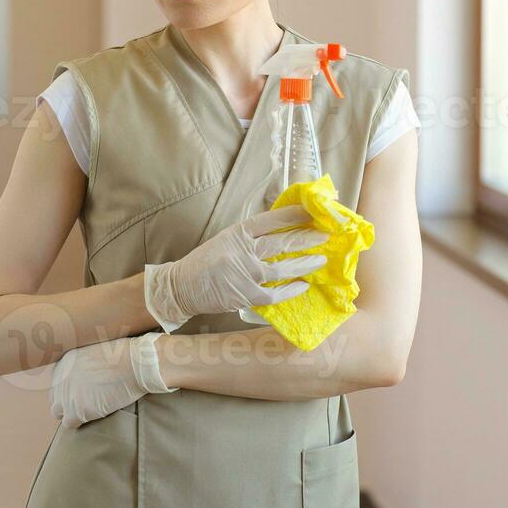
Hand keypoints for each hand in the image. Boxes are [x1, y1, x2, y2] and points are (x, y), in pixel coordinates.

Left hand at [49, 332, 177, 428]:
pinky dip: (79, 422)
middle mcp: (61, 377)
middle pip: (55, 397)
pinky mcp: (77, 410)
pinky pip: (69, 423)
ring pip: (58, 412)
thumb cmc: (125, 355)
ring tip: (88, 411)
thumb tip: (85, 375)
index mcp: (65, 361)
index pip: (58, 382)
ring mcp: (67, 394)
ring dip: (71, 413)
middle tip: (87, 402)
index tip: (82, 391)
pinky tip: (93, 416)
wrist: (136, 364)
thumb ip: (84, 363)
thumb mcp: (96, 350)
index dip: (70, 389)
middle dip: (68, 401)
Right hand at [143, 203, 329, 331]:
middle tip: (326, 235)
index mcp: (237, 233)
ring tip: (321, 260)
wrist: (181, 287)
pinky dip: (290, 290)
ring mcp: (245, 274)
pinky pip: (274, 294)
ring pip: (282, 269)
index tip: (311, 211)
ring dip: (304, 264)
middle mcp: (242, 251)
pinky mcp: (245, 295)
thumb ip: (250, 237)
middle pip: (281, 243)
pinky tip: (303, 286)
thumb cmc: (206, 261)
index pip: (270, 220)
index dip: (292, 215)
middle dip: (306, 238)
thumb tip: (283, 232)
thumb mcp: (226, 240)